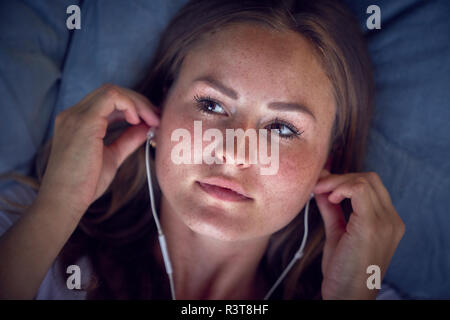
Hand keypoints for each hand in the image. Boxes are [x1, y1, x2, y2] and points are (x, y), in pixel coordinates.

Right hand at [39, 84, 159, 215]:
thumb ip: (127, 140)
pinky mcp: (85, 121)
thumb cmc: (85, 184)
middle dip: (138, 102)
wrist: (66, 200)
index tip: (152, 120)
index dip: (132, 106)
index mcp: (77, 122)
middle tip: (157, 118)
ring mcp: (77, 115)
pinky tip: (137, 120)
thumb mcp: (112, 156)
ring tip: (152, 120)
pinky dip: (130, 104)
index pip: (107, 101)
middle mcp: (73, 114)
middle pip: (111, 92)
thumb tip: (146, 127)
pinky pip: (112, 97)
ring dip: (137, 103)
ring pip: (112, 91)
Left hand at [313, 170, 404, 298]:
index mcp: (388, 222)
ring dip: (337, 181)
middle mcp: (392, 220)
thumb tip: (321, 188)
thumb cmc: (343, 270)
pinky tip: (330, 198)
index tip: (321, 185)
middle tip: (318, 187)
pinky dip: (341, 187)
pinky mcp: (372, 226)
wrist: (348, 297)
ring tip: (320, 191)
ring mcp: (386, 222)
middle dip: (340, 178)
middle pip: (369, 179)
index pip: (371, 185)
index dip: (344, 180)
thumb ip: (332, 209)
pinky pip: (360, 190)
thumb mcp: (337, 232)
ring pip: (365, 180)